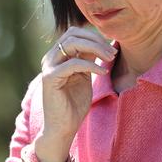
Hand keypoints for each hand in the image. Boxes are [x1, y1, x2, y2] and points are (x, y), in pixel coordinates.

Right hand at [37, 26, 117, 149]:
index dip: (94, 36)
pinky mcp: (50, 78)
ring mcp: (49, 66)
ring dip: (95, 48)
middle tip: (112, 53)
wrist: (63, 128)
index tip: (112, 48)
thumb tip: (100, 43)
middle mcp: (50, 58)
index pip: (74, 32)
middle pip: (73, 33)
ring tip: (110, 59)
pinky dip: (90, 65)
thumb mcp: (84, 76)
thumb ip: (88, 59)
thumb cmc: (74, 105)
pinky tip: (102, 72)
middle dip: (96, 40)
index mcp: (57, 55)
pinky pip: (73, 63)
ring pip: (71, 43)